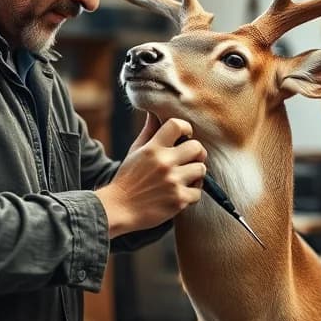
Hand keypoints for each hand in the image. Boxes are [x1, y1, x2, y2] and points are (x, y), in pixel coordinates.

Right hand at [96, 117, 206, 238]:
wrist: (119, 208)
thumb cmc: (128, 178)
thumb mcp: (135, 151)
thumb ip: (149, 131)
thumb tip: (153, 111)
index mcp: (153, 148)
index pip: (178, 126)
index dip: (186, 128)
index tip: (185, 136)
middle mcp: (164, 163)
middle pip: (197, 148)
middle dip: (196, 153)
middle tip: (190, 159)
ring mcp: (173, 182)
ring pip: (201, 169)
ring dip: (195, 174)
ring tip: (185, 177)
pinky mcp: (179, 200)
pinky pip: (198, 191)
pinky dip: (192, 193)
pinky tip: (180, 193)